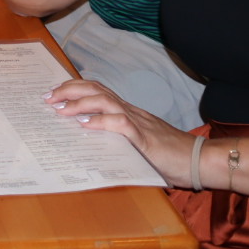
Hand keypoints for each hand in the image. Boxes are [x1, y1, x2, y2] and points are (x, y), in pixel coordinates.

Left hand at [45, 78, 196, 185]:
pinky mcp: (145, 138)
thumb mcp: (136, 145)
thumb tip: (90, 143)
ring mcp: (138, 122)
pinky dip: (102, 122)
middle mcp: (130, 111)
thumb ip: (117, 140)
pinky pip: (121, 124)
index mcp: (127, 112)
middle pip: (96, 89)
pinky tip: (86, 125)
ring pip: (105, 101)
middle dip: (69, 90)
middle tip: (48, 97)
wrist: (199, 160)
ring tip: (61, 109)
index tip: (53, 94)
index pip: (97, 91)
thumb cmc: (169, 156)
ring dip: (80, 103)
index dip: (74, 89)